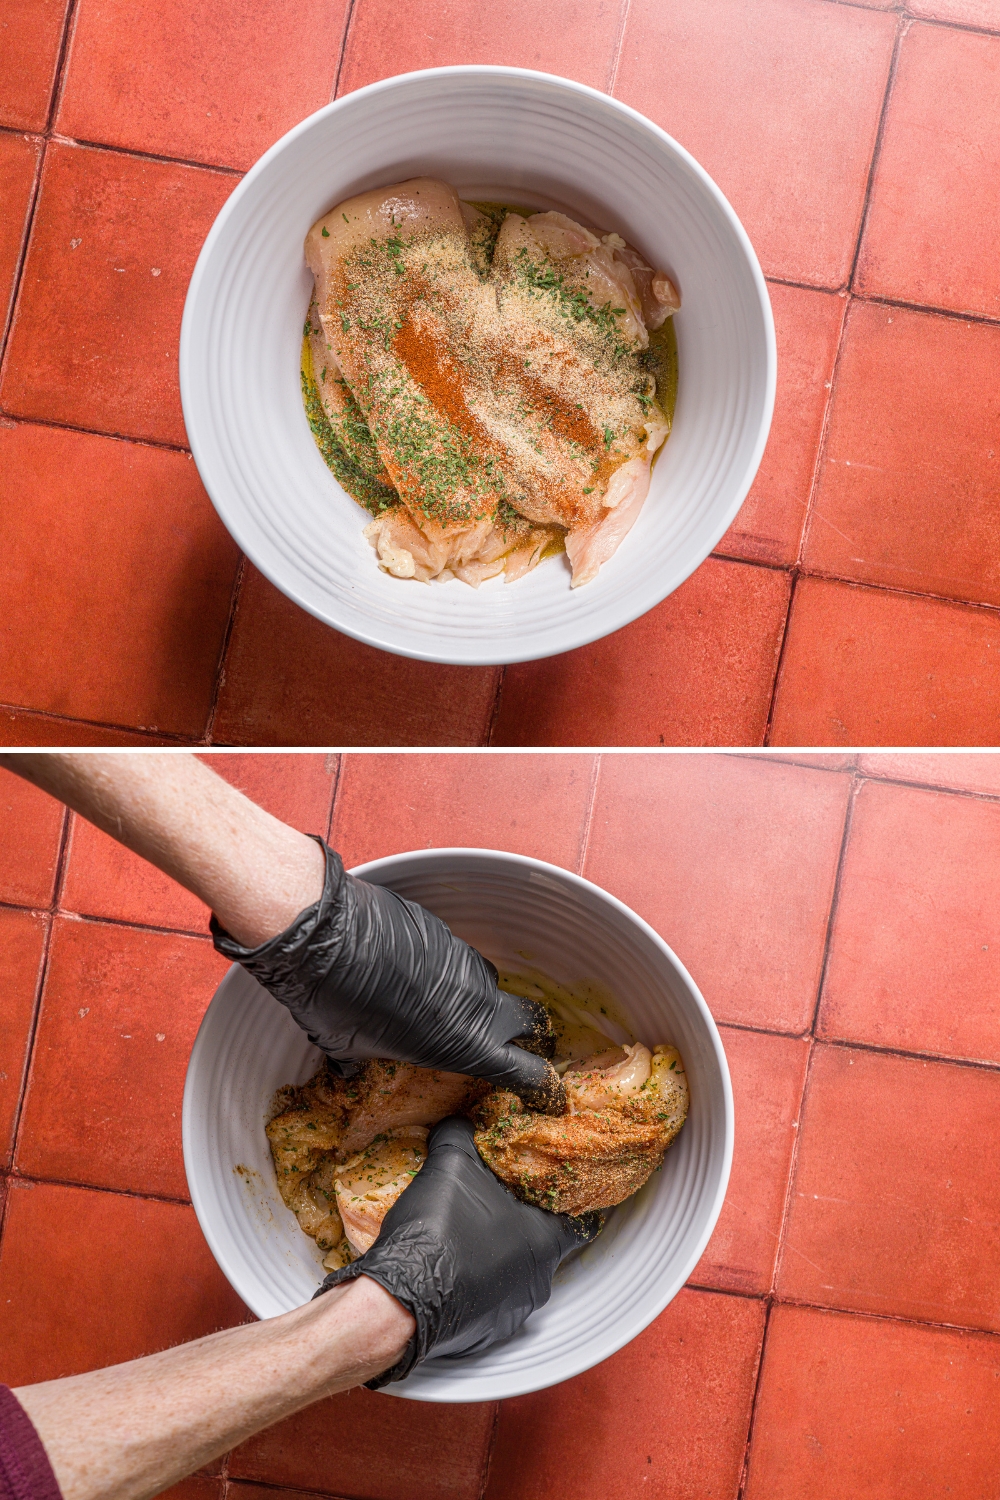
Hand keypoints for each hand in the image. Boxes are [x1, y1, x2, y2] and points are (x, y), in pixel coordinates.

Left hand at [212, 842, 564, 1111]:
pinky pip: (460, 958)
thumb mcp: (347, 1047)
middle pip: (531, 1019)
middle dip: (531, 1034)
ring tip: (448, 1008)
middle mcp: (478, 1001)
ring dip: (481, 1000)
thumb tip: (349, 1071)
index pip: (528, 1071)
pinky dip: (450, 972)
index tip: (550, 1098)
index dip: (544, 1088)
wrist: (323, 930)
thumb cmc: (334, 1000)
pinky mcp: (445, 931)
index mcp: (466, 1043)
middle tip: (515, 1044)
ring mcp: (465, 960)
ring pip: (491, 984)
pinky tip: (417, 974)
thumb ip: (361, 1063)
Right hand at [316, 1117, 600, 1385]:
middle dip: (521, 1222)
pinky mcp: (486, 1334)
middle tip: (497, 1200)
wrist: (399, 1302)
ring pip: (515, 1273)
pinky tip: (452, 1263)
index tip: (548, 1185)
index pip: (576, 1217)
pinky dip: (477, 1282)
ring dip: (498, 1253)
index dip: (562, 1198)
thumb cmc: (439, 1232)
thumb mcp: (449, 1166)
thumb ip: (460, 1136)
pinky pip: (490, 1300)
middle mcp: (539, 1282)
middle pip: (542, 1243)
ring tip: (469, 1229)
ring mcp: (513, 1313)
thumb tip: (459, 1122)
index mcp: (545, 1241)